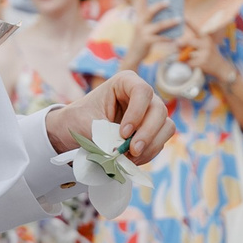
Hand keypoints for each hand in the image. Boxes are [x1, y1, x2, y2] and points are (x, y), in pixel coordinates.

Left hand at [47, 71, 174, 166]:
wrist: (76, 130)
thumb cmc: (80, 119)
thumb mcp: (87, 124)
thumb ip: (105, 136)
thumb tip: (119, 152)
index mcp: (125, 82)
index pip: (142, 91)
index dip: (137, 113)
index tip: (123, 133)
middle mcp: (143, 96)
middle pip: (159, 110)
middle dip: (147, 133)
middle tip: (132, 151)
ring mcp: (150, 113)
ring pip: (166, 126)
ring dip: (151, 145)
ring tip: (130, 158)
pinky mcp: (152, 131)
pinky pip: (160, 142)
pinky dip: (148, 153)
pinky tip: (131, 160)